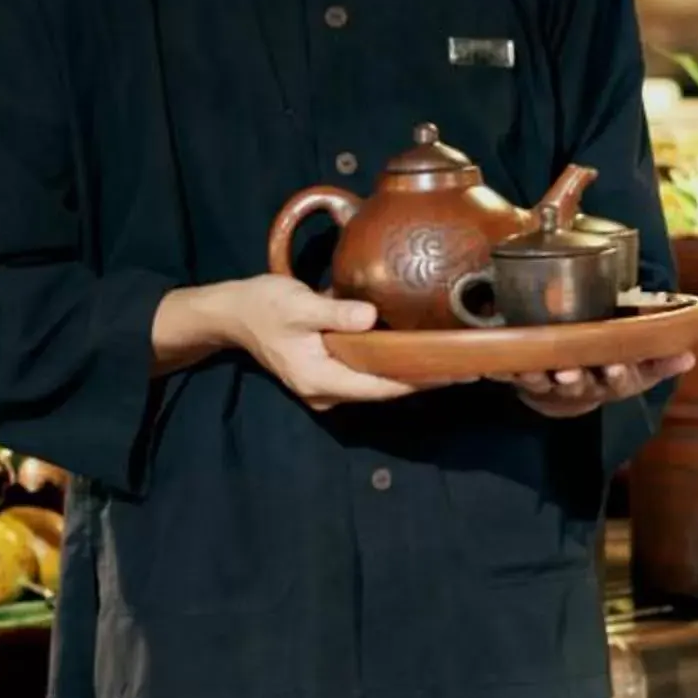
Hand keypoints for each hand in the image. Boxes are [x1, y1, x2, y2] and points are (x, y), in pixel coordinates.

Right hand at [216, 276, 450, 409]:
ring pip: (376, 384)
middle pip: (383, 390)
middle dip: (421, 378)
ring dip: (408, 373)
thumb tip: (370, 317)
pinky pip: (366, 375)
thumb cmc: (263, 306)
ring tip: (447, 358)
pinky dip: (390, 366)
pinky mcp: (327, 375)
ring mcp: (326, 388)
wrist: (232, 313)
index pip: (380, 387)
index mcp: (321, 379)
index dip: (419, 381)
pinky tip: (414, 352)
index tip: (454, 371)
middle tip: (464, 363)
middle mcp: (326, 393)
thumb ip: (334, 313)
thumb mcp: (297, 304)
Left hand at [515, 352, 696, 417]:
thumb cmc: (608, 373)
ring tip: (528, 368)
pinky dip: (503, 373)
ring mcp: (553, 388)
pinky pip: (514, 378)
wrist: (570, 395)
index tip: (615, 366)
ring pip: (544, 384)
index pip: (619, 381)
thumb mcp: (640, 372)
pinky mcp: (528, 383)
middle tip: (568, 372)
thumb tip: (689, 356)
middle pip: (579, 386)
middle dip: (574, 379)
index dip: (618, 375)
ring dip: (536, 377)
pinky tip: (495, 366)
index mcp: (611, 384)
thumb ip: (661, 362)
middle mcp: (583, 388)